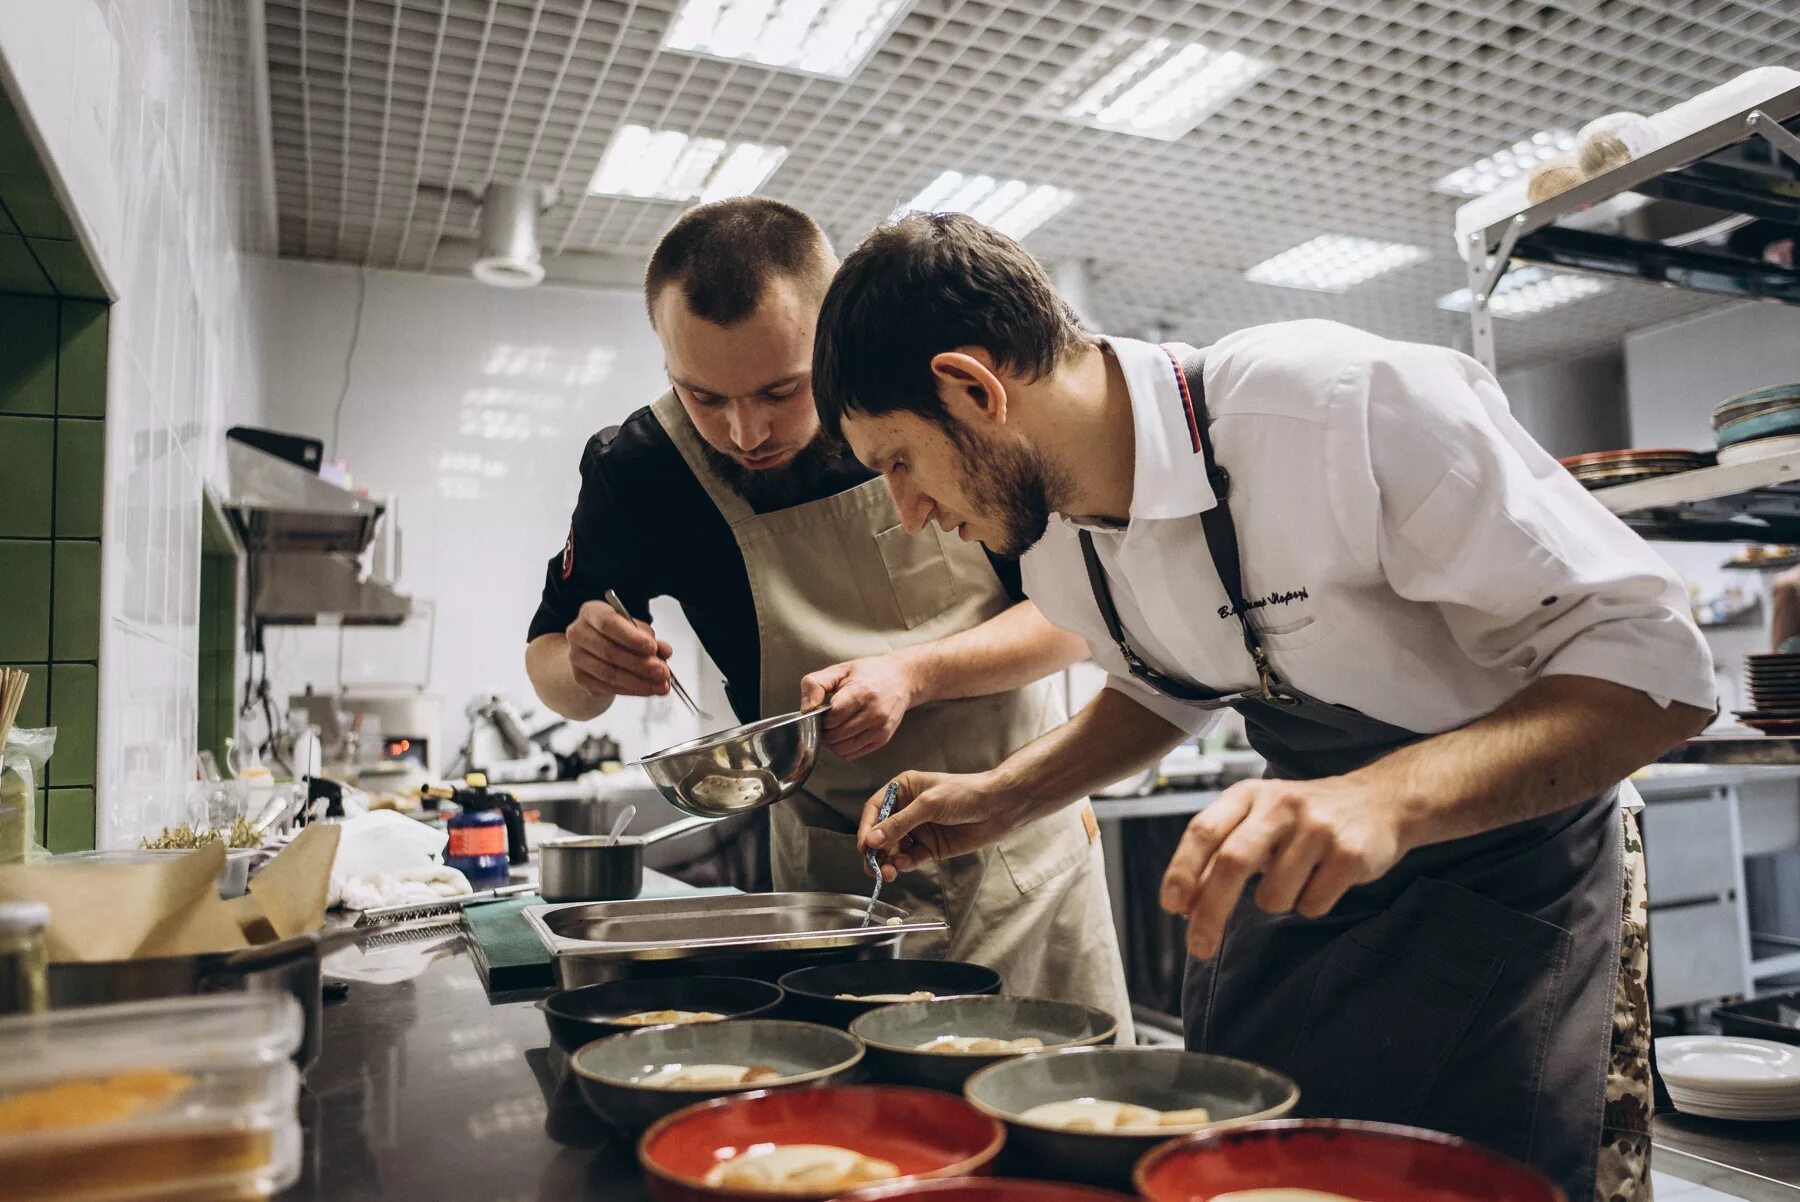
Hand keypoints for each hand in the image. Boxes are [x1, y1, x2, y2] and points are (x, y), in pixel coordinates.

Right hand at [563, 599, 673, 698]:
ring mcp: (575, 657)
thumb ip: (650, 638)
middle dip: (640, 664)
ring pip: (609, 673)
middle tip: (663, 671)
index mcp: (591, 612)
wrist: (594, 652)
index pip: (608, 623)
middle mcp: (578, 633)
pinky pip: (608, 687)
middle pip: (609, 651)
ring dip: (639, 681)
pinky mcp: (580, 678)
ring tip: (660, 685)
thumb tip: (665, 651)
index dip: (631, 637)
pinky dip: (631, 690)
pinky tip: (647, 690)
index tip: (652, 647)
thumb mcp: (635, 629)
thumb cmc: (617, 635)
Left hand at [799, 654, 917, 759]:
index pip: (832, 717)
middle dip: (824, 730)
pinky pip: (853, 754)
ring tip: (833, 728)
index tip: (822, 710)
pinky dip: (842, 749)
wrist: (901, 679)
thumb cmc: (868, 673)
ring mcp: (880, 728)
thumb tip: (806, 710)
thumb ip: (815, 685)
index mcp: (861, 692)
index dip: (821, 716)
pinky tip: (843, 735)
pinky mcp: (883, 739)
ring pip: (842, 748)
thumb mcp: (839, 670)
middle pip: (836, 735)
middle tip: (825, 720)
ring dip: (832, 742)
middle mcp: (874, 713)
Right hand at [857, 771, 1017, 879]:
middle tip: (872, 867)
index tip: (864, 846)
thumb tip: (871, 840)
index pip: (875, 809)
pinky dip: (903, 864)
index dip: (867, 828)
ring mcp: (919, 830)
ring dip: (887, 861)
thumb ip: (900, 824)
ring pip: (893, 849)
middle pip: (881, 833)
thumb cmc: (966, 794)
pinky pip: (910, 858)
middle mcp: (907, 810)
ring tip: (887, 872)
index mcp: (904, 789)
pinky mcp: (930, 847)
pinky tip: (902, 867)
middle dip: (875, 850)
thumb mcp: (929, 805)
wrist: (999, 808)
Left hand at [1159, 776, 1408, 959]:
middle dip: (1210, 913)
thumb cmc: (1303, 818)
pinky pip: (1311, 905)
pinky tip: (1324, 879)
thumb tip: (1184, 904)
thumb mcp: (1258, 821)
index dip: (1183, 870)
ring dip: (1277, 903)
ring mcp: (1317, 827)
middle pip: (1232, 864)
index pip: (1204, 831)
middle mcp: (1280, 804)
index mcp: (1249, 795)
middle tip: (1199, 947)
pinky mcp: (1349, 853)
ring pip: (1274, 896)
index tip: (1172, 906)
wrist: (1381, 801)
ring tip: (1297, 878)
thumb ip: (1220, 854)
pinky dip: (1311, 905)